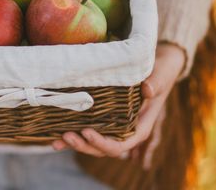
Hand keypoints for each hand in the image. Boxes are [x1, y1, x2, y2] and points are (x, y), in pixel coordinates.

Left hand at [51, 43, 184, 157]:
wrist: (157, 66)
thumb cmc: (160, 71)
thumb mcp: (160, 75)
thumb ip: (156, 83)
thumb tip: (147, 90)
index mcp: (140, 127)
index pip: (121, 144)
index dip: (103, 143)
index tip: (87, 132)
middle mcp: (126, 131)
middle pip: (103, 149)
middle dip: (84, 145)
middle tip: (67, 134)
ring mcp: (113, 127)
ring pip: (93, 144)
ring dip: (75, 144)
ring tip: (57, 140)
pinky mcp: (103, 119)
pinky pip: (87, 132)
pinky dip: (72, 136)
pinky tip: (55, 138)